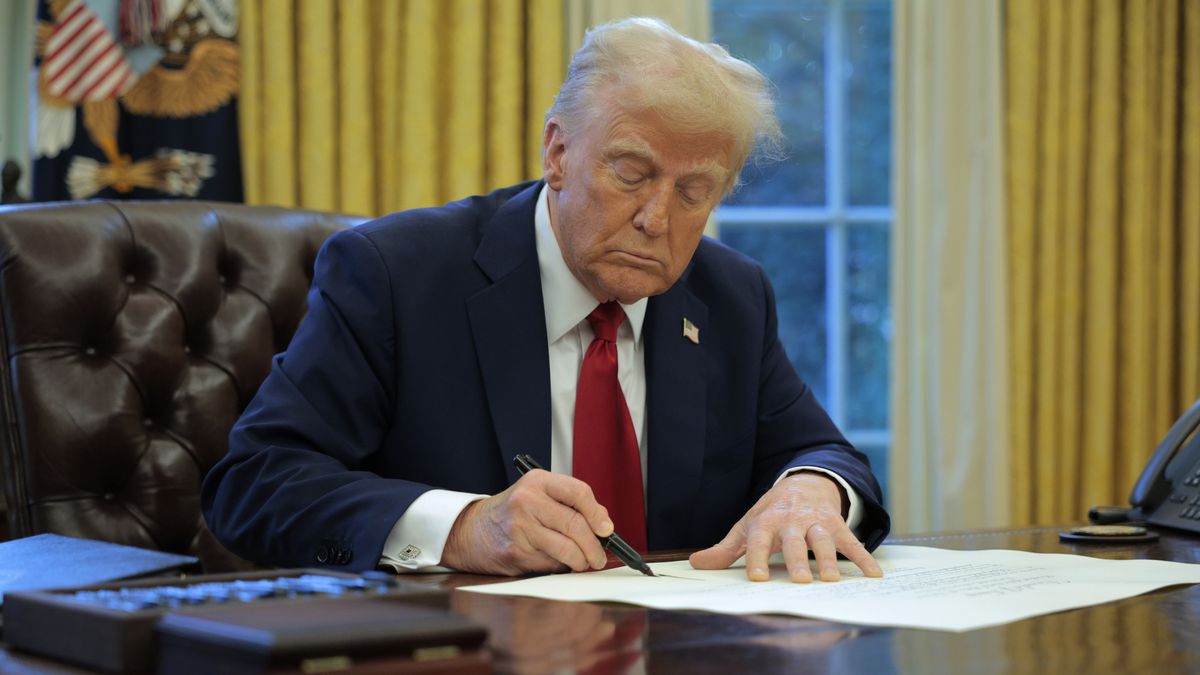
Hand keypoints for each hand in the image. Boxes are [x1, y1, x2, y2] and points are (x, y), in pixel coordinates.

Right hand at [440, 469, 612, 574]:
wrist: (471, 530)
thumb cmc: (514, 512)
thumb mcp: (538, 495)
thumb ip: (570, 504)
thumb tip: (603, 524)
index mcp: (538, 481)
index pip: (578, 492)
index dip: (597, 513)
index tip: (607, 530)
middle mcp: (527, 501)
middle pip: (575, 525)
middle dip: (594, 546)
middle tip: (598, 557)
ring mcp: (520, 528)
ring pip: (566, 549)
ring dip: (581, 561)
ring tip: (582, 562)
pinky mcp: (515, 553)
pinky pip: (550, 564)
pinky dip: (559, 567)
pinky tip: (554, 562)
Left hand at [688, 472, 881, 582]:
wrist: (804, 483)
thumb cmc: (771, 513)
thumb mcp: (747, 526)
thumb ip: (726, 549)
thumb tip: (696, 564)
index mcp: (766, 521)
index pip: (759, 540)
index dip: (757, 558)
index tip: (757, 578)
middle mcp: (792, 520)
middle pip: (795, 541)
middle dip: (798, 559)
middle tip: (801, 580)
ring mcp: (816, 521)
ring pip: (823, 539)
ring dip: (829, 558)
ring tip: (831, 579)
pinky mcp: (837, 523)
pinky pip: (851, 540)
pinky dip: (863, 556)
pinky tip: (872, 574)